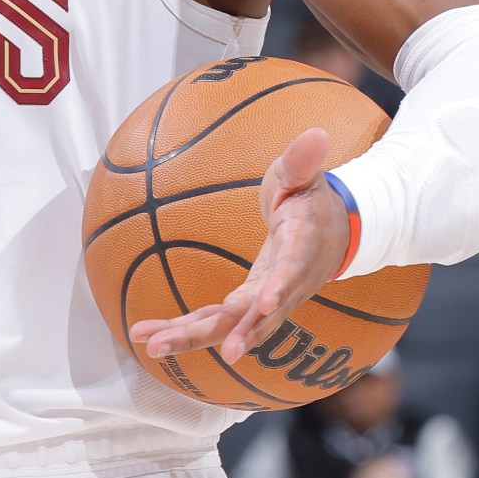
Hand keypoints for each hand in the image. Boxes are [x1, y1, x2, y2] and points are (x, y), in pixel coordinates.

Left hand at [131, 127, 349, 363]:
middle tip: (191, 343)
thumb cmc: (311, 202)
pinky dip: (184, 329)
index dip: (279, 288)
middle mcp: (285, 285)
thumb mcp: (305, 177)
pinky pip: (215, 321)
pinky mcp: (248, 305)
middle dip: (224, 331)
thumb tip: (316, 133)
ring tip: (151, 344)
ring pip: (230, 326)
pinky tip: (148, 335)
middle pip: (254, 314)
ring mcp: (267, 301)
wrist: (330, 236)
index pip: (291, 270)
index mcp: (301, 249)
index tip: (263, 304)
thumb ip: (304, 162)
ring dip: (191, 338)